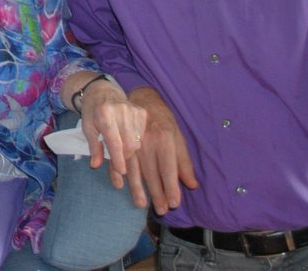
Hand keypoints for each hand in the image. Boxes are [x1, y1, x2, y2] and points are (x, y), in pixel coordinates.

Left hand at [71, 77, 147, 205]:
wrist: (102, 91)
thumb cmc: (92, 111)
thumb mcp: (88, 128)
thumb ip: (93, 147)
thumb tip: (95, 166)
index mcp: (104, 114)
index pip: (114, 142)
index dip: (118, 159)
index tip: (121, 171)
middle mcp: (121, 111)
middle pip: (129, 144)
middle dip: (125, 157)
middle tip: (120, 165)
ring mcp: (133, 110)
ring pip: (137, 140)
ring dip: (131, 151)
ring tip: (123, 153)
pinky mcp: (142, 111)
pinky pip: (143, 134)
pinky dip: (137, 141)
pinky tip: (129, 141)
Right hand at [126, 86, 197, 215]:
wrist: (143, 98)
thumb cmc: (163, 120)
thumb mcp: (178, 136)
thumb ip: (184, 161)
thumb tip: (191, 185)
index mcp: (165, 137)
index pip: (169, 168)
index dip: (171, 187)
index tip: (174, 204)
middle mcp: (147, 139)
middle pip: (151, 172)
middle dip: (156, 193)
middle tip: (161, 210)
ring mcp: (131, 138)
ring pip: (133, 168)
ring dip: (136, 188)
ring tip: (141, 204)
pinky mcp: (119, 138)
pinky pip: (117, 157)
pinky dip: (116, 173)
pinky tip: (120, 185)